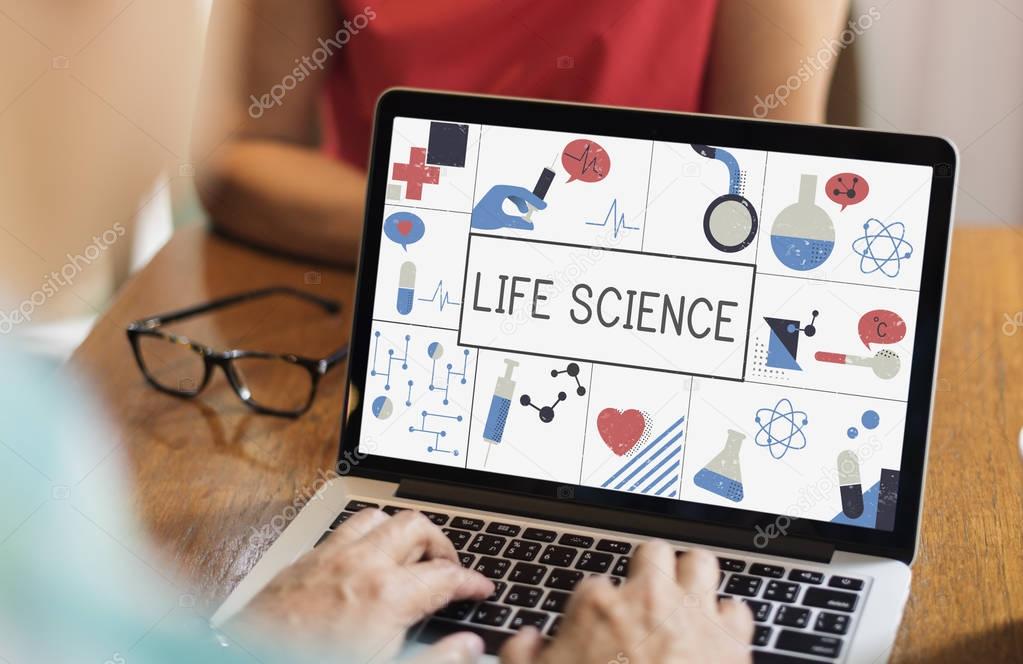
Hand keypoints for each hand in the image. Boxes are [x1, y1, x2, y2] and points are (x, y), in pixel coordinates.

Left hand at [233, 509, 493, 662]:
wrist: (245, 662)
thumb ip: (435, 661)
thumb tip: (468, 648)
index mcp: (386, 596)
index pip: (446, 575)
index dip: (472, 582)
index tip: (480, 589)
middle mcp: (360, 565)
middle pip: (417, 527)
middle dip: (441, 544)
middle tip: (448, 569)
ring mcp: (328, 557)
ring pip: (379, 518)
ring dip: (400, 533)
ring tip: (408, 557)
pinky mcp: (302, 562)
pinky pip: (343, 530)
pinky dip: (365, 538)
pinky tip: (364, 562)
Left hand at [471, 184, 546, 230]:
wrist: (470, 220)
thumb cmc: (482, 219)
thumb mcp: (502, 221)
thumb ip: (517, 223)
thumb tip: (531, 226)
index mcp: (500, 191)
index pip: (521, 192)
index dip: (533, 199)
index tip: (542, 206)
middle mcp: (499, 189)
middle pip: (520, 192)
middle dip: (530, 200)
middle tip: (540, 208)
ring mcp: (498, 192)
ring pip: (517, 195)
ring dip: (524, 203)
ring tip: (528, 212)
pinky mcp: (497, 197)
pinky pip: (512, 197)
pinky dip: (518, 204)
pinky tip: (522, 211)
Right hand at [502, 543, 753, 663]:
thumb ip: (522, 655)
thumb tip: (526, 641)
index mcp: (597, 606)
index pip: (594, 585)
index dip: (596, 609)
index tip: (599, 629)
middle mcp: (648, 599)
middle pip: (652, 554)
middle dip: (650, 570)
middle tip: (646, 596)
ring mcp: (693, 615)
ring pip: (700, 563)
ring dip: (693, 578)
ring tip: (686, 598)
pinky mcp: (731, 640)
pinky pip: (737, 609)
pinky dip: (728, 620)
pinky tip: (717, 635)